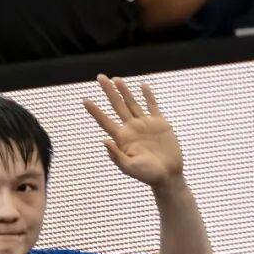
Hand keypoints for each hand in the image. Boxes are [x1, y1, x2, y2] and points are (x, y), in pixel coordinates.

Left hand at [84, 74, 183, 188]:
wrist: (168, 176)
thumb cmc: (148, 175)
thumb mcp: (130, 168)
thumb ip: (116, 156)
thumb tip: (104, 141)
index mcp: (122, 138)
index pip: (105, 121)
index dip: (95, 111)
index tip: (85, 100)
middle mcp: (131, 128)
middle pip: (116, 106)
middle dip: (108, 91)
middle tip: (100, 77)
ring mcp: (145, 124)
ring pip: (132, 103)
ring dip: (124, 91)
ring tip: (116, 79)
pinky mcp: (160, 124)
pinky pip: (152, 106)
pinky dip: (148, 96)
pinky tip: (142, 86)